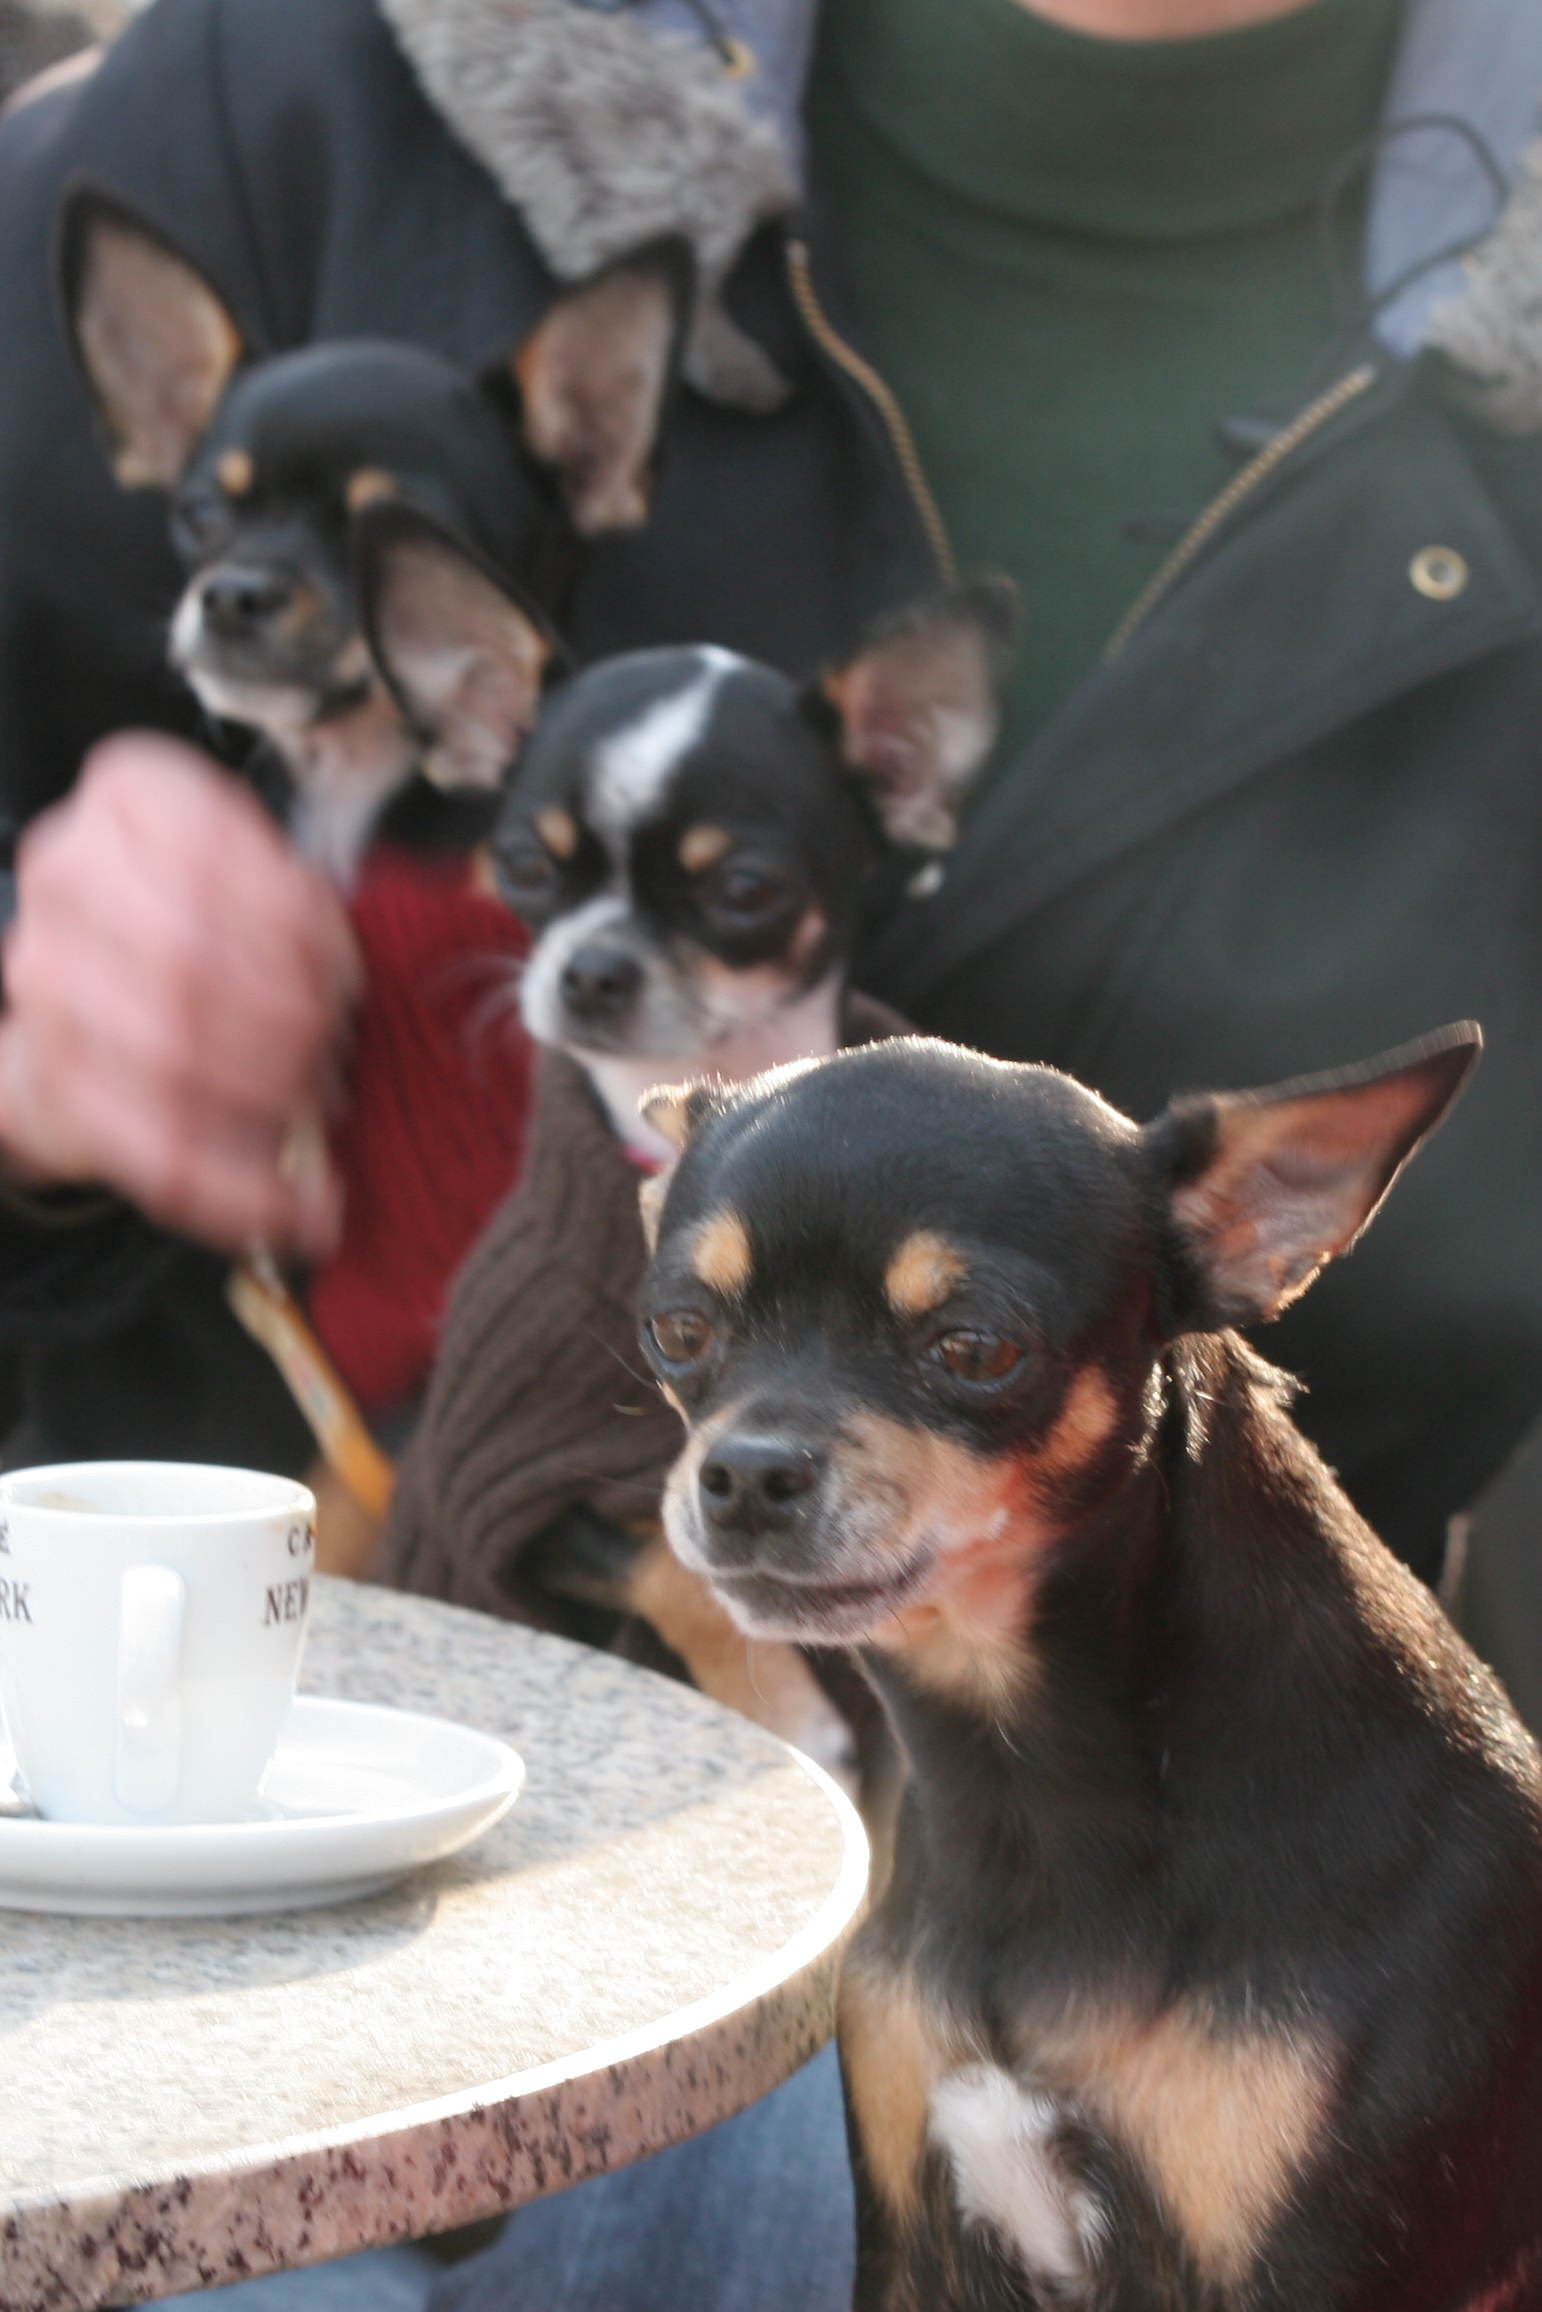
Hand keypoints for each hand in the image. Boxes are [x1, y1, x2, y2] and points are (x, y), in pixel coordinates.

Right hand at [0, 734, 359, 1253]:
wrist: (93, 985)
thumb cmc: (208, 917)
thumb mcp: (267, 870)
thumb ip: (314, 901)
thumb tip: (399, 957)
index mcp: (131, 796)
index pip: (222, 855)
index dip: (300, 928)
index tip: (347, 975)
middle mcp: (68, 875)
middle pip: (188, 961)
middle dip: (288, 1021)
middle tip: (337, 1048)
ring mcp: (44, 979)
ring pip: (170, 1059)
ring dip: (271, 1097)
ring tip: (321, 1106)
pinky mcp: (51, 1082)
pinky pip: (155, 1155)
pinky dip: (244, 1195)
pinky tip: (308, 1213)